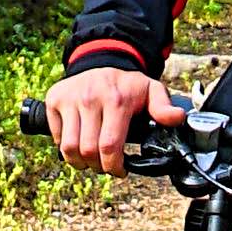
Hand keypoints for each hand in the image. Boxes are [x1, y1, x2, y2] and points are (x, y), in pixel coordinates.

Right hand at [47, 59, 179, 170]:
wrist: (100, 60)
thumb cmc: (127, 84)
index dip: (114, 166)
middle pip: (88, 151)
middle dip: (98, 167)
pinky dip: (66, 147)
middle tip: (106, 166)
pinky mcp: (55, 100)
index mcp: (116, 100)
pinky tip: (79, 144)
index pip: (110, 146)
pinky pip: (57, 137)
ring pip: (68, 148)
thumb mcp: (150, 90)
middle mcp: (90, 98)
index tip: (120, 171)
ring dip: (80, 163)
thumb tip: (177, 118)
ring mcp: (70, 99)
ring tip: (91, 161)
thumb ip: (163, 107)